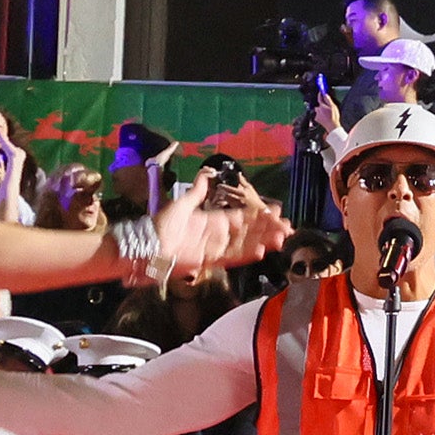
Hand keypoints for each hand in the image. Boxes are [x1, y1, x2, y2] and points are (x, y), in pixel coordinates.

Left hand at [142, 185, 287, 281]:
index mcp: (213, 220)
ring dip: (264, 241)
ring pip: (245, 244)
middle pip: (249, 231)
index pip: (242, 217)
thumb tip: (204, 173)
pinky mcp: (210, 261)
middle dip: (268, 229)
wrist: (147, 247)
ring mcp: (216, 249)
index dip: (259, 215)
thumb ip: (197, 192)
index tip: (276, 211)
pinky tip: (262, 250)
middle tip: (287, 227)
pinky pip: (233, 257)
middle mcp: (218, 235)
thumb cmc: (162, 225)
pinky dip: (247, 253)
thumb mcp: (181, 204)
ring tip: (281, 238)